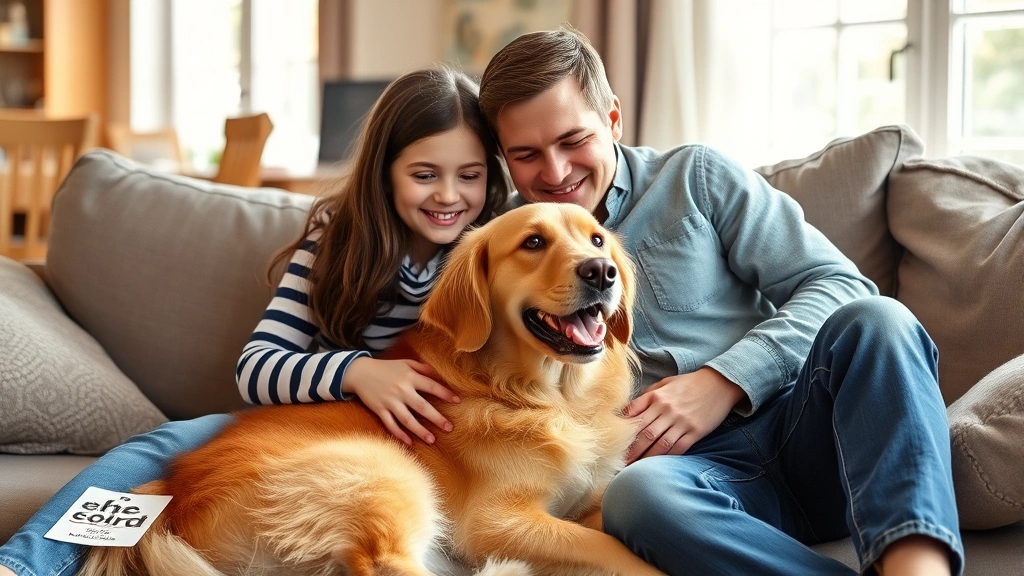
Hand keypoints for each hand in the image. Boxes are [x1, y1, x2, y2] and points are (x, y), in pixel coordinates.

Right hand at [342, 357, 459, 445]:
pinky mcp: (379, 409)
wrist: (359, 372)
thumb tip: (439, 373)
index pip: (432, 386)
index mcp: (410, 376)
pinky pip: (391, 425)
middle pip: (422, 407)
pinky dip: (400, 434)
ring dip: (420, 431)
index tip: (458, 401)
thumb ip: (422, 367)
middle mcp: (401, 390)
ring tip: (432, 440)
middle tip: (449, 428)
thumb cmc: (386, 367)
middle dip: (437, 418)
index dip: (445, 394)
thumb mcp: (405, 363)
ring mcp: (390, 401)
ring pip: (407, 420)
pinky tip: (410, 443)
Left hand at [624, 367, 744, 463]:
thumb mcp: (666, 383)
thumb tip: (630, 409)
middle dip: (631, 449)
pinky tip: (657, 465)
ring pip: (659, 443)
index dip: (623, 430)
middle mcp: (667, 409)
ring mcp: (682, 421)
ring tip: (635, 468)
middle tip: (620, 462)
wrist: (719, 384)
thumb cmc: (689, 384)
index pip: (634, 414)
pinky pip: (678, 448)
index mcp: (657, 396)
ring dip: (646, 457)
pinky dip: (666, 457)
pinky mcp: (695, 431)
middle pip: (644, 432)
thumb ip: (648, 395)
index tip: (615, 442)